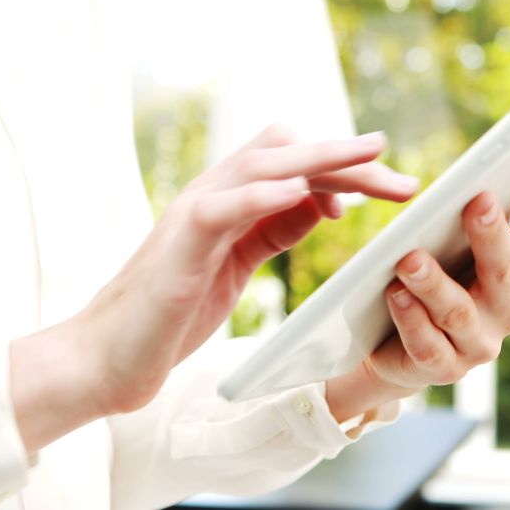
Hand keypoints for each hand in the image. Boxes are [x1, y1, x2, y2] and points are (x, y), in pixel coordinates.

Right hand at [11, 126, 418, 449]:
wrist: (107, 356)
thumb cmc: (171, 312)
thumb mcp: (237, 264)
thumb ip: (273, 229)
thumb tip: (321, 202)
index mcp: (232, 201)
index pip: (296, 165)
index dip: (344, 169)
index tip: (391, 185)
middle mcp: (214, 195)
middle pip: (289, 154)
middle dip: (351, 159)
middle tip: (402, 178)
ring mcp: (195, 213)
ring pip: (263, 165)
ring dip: (323, 159)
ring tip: (370, 159)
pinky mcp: (179, 242)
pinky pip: (224, 205)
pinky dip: (261, 194)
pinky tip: (300, 192)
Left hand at [326, 127, 509, 420]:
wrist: (403, 349)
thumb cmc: (442, 275)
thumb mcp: (462, 238)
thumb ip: (482, 207)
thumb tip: (492, 159)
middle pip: (507, 266)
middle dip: (493, 235)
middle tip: (478, 201)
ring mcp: (481, 341)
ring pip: (459, 310)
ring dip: (434, 282)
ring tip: (409, 259)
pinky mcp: (443, 366)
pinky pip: (427, 344)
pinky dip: (411, 319)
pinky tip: (395, 295)